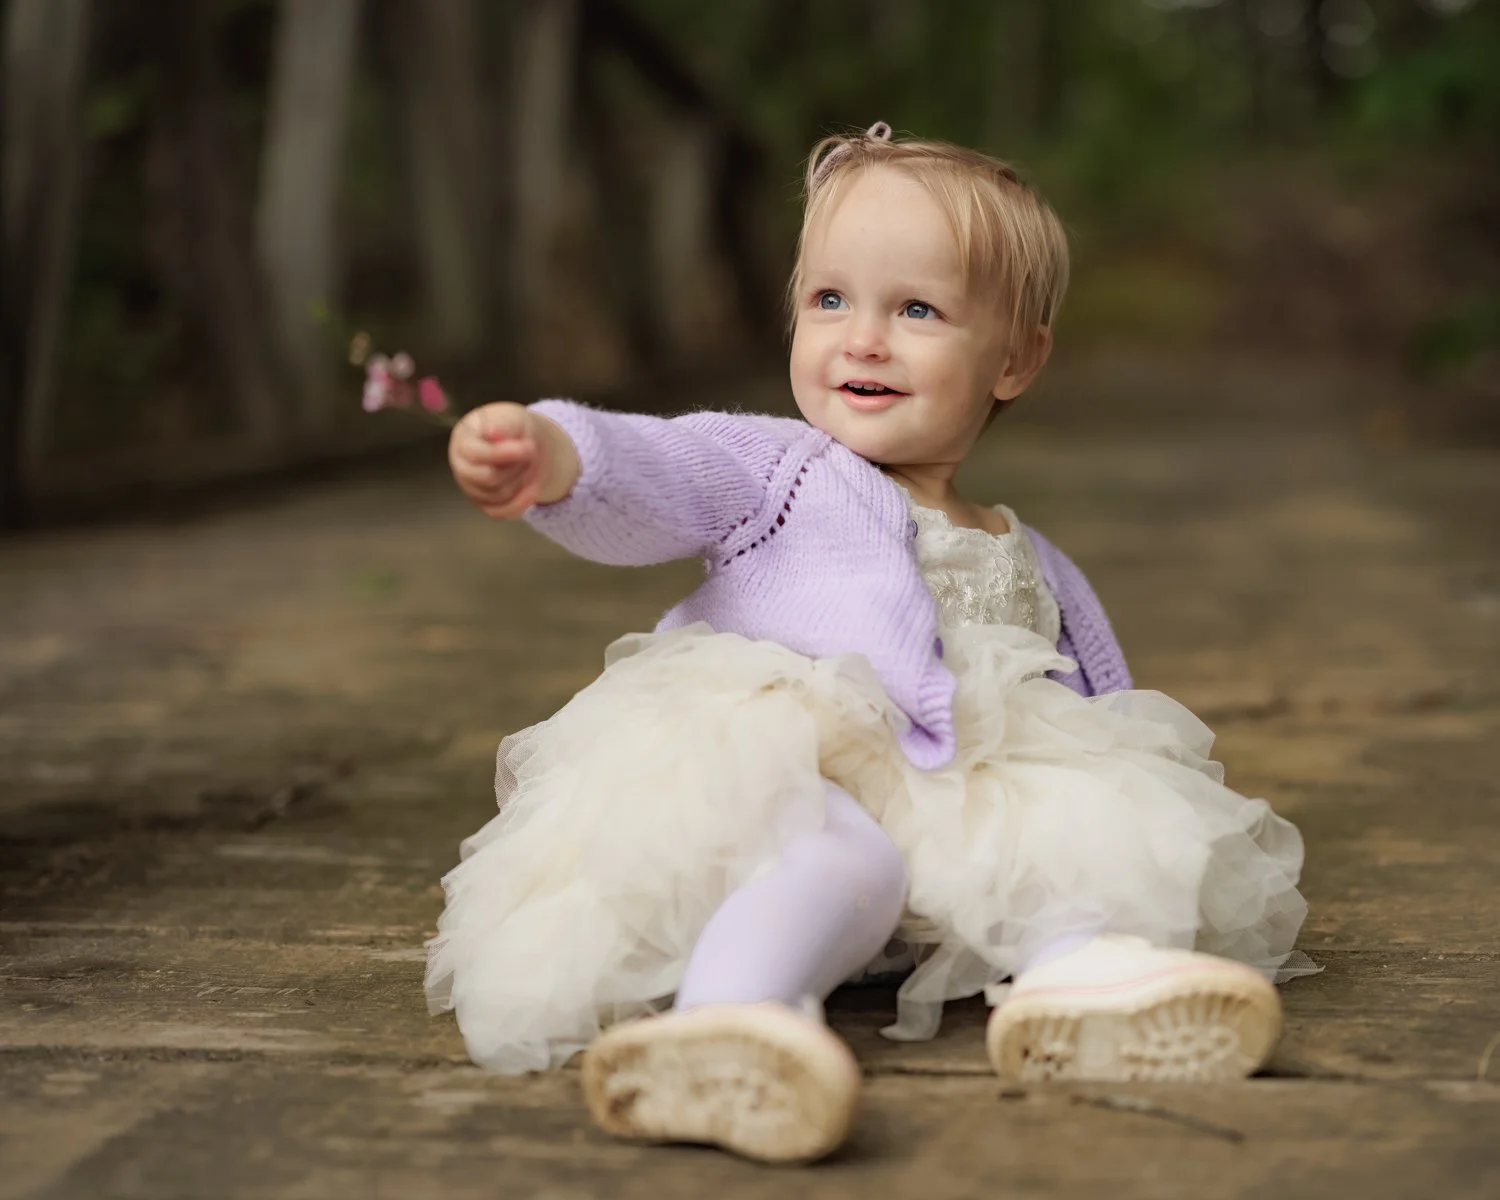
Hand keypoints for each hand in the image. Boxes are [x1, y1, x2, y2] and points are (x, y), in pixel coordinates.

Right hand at [448, 402, 576, 518]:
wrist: (521, 441)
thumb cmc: (511, 426)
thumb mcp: (509, 417)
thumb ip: (502, 425)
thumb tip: (494, 433)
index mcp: (463, 441)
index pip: (477, 454)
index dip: (504, 453)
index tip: (530, 446)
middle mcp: (462, 467)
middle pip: (489, 478)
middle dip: (516, 467)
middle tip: (532, 451)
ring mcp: (471, 488)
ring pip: (498, 496)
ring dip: (522, 481)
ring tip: (532, 463)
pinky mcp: (484, 504)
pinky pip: (499, 513)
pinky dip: (519, 504)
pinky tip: (534, 490)